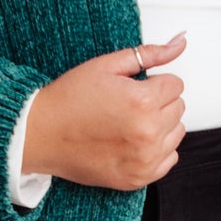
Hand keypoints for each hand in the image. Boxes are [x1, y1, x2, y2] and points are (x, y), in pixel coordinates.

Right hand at [22, 34, 186, 189]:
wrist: (40, 134)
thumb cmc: (69, 99)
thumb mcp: (107, 66)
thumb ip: (149, 54)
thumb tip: (180, 42)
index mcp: (142, 101)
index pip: (176, 84)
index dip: (153, 82)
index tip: (133, 87)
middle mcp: (148, 133)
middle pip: (178, 108)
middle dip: (158, 101)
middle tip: (127, 104)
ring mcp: (144, 159)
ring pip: (176, 132)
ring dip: (160, 125)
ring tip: (128, 122)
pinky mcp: (138, 178)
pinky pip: (169, 158)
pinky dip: (156, 149)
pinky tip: (132, 141)